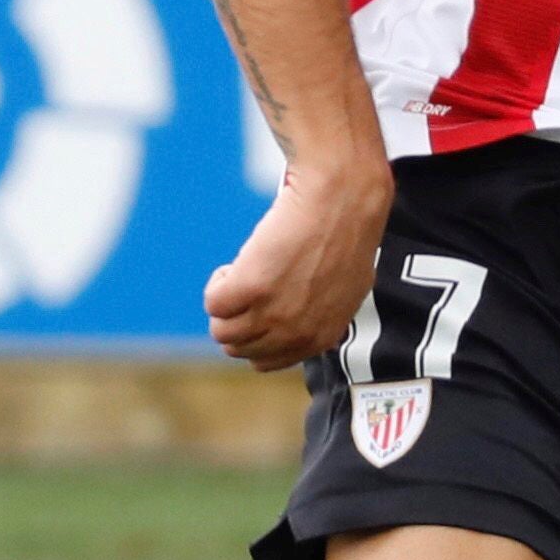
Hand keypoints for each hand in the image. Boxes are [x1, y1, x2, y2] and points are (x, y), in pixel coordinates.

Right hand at [202, 161, 390, 370]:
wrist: (341, 198)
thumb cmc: (345, 232)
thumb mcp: (346, 289)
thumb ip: (322, 315)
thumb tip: (300, 320)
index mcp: (319, 337)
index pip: (266, 361)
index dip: (253, 334)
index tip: (256, 307)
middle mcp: (295, 331)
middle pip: (238, 348)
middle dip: (236, 319)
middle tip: (250, 284)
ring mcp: (273, 312)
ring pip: (221, 330)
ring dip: (224, 303)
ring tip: (242, 273)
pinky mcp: (251, 286)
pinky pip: (214, 302)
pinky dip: (218, 283)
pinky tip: (237, 263)